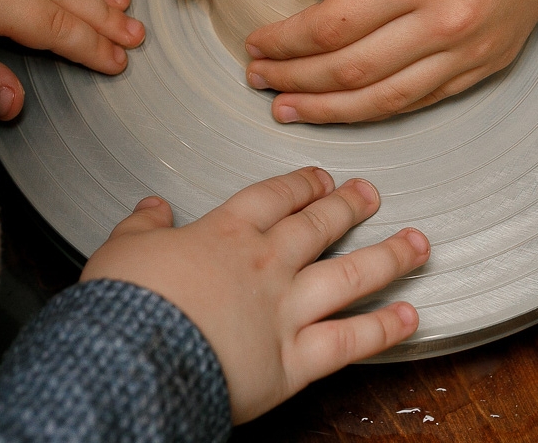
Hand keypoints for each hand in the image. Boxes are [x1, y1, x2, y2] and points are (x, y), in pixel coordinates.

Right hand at [82, 168, 427, 422]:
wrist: (135, 356)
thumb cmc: (124, 305)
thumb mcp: (120, 249)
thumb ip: (141, 226)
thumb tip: (152, 207)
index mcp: (224, 234)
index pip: (273, 198)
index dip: (301, 184)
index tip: (320, 177)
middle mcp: (265, 265)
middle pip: (318, 226)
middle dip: (348, 207)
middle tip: (371, 194)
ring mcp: (286, 310)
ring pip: (350, 275)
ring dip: (389, 257)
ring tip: (418, 244)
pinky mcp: (294, 360)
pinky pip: (349, 341)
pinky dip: (384, 328)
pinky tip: (410, 315)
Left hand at [244, 0, 537, 123]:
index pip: (331, 27)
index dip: (284, 43)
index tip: (251, 42)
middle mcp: (446, 23)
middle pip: (351, 72)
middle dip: (295, 81)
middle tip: (256, 79)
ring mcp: (472, 49)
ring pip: (386, 99)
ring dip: (330, 110)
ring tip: (288, 108)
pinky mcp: (491, 60)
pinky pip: (424, 99)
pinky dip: (378, 108)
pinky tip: (348, 106)